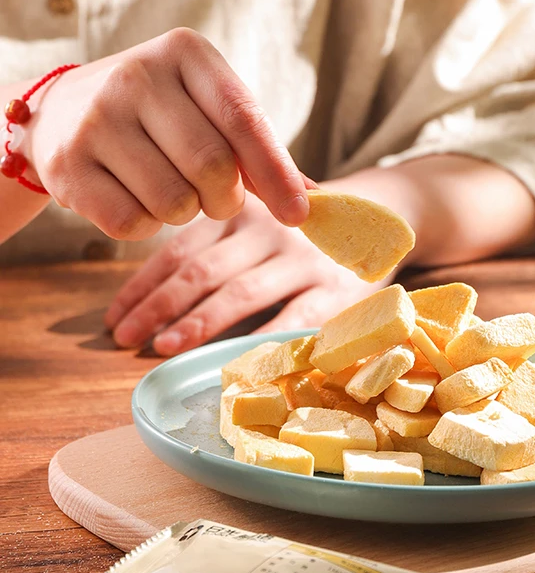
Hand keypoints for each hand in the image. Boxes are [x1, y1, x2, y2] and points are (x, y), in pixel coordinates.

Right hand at [24, 28, 309, 239]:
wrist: (64, 113)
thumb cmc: (162, 118)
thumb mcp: (210, 113)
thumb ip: (260, 154)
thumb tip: (315, 202)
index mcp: (185, 54)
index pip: (244, 119)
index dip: (276, 174)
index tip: (299, 216)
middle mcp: (136, 76)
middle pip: (213, 168)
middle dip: (225, 200)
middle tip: (215, 198)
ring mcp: (95, 118)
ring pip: (174, 203)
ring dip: (184, 213)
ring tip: (169, 189)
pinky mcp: (67, 165)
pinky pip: (132, 225)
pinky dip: (145, 226)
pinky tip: (133, 198)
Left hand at [104, 192, 384, 354]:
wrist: (380, 217)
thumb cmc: (302, 234)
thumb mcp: (259, 224)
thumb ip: (218, 247)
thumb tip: (153, 300)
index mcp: (240, 210)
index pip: (180, 248)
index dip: (144, 284)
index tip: (116, 316)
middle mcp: (269, 227)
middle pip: (203, 270)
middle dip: (159, 307)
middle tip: (126, 337)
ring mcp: (303, 257)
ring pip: (240, 293)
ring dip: (197, 324)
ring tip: (162, 348)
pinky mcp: (334, 288)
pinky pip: (290, 319)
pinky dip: (258, 342)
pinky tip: (230, 363)